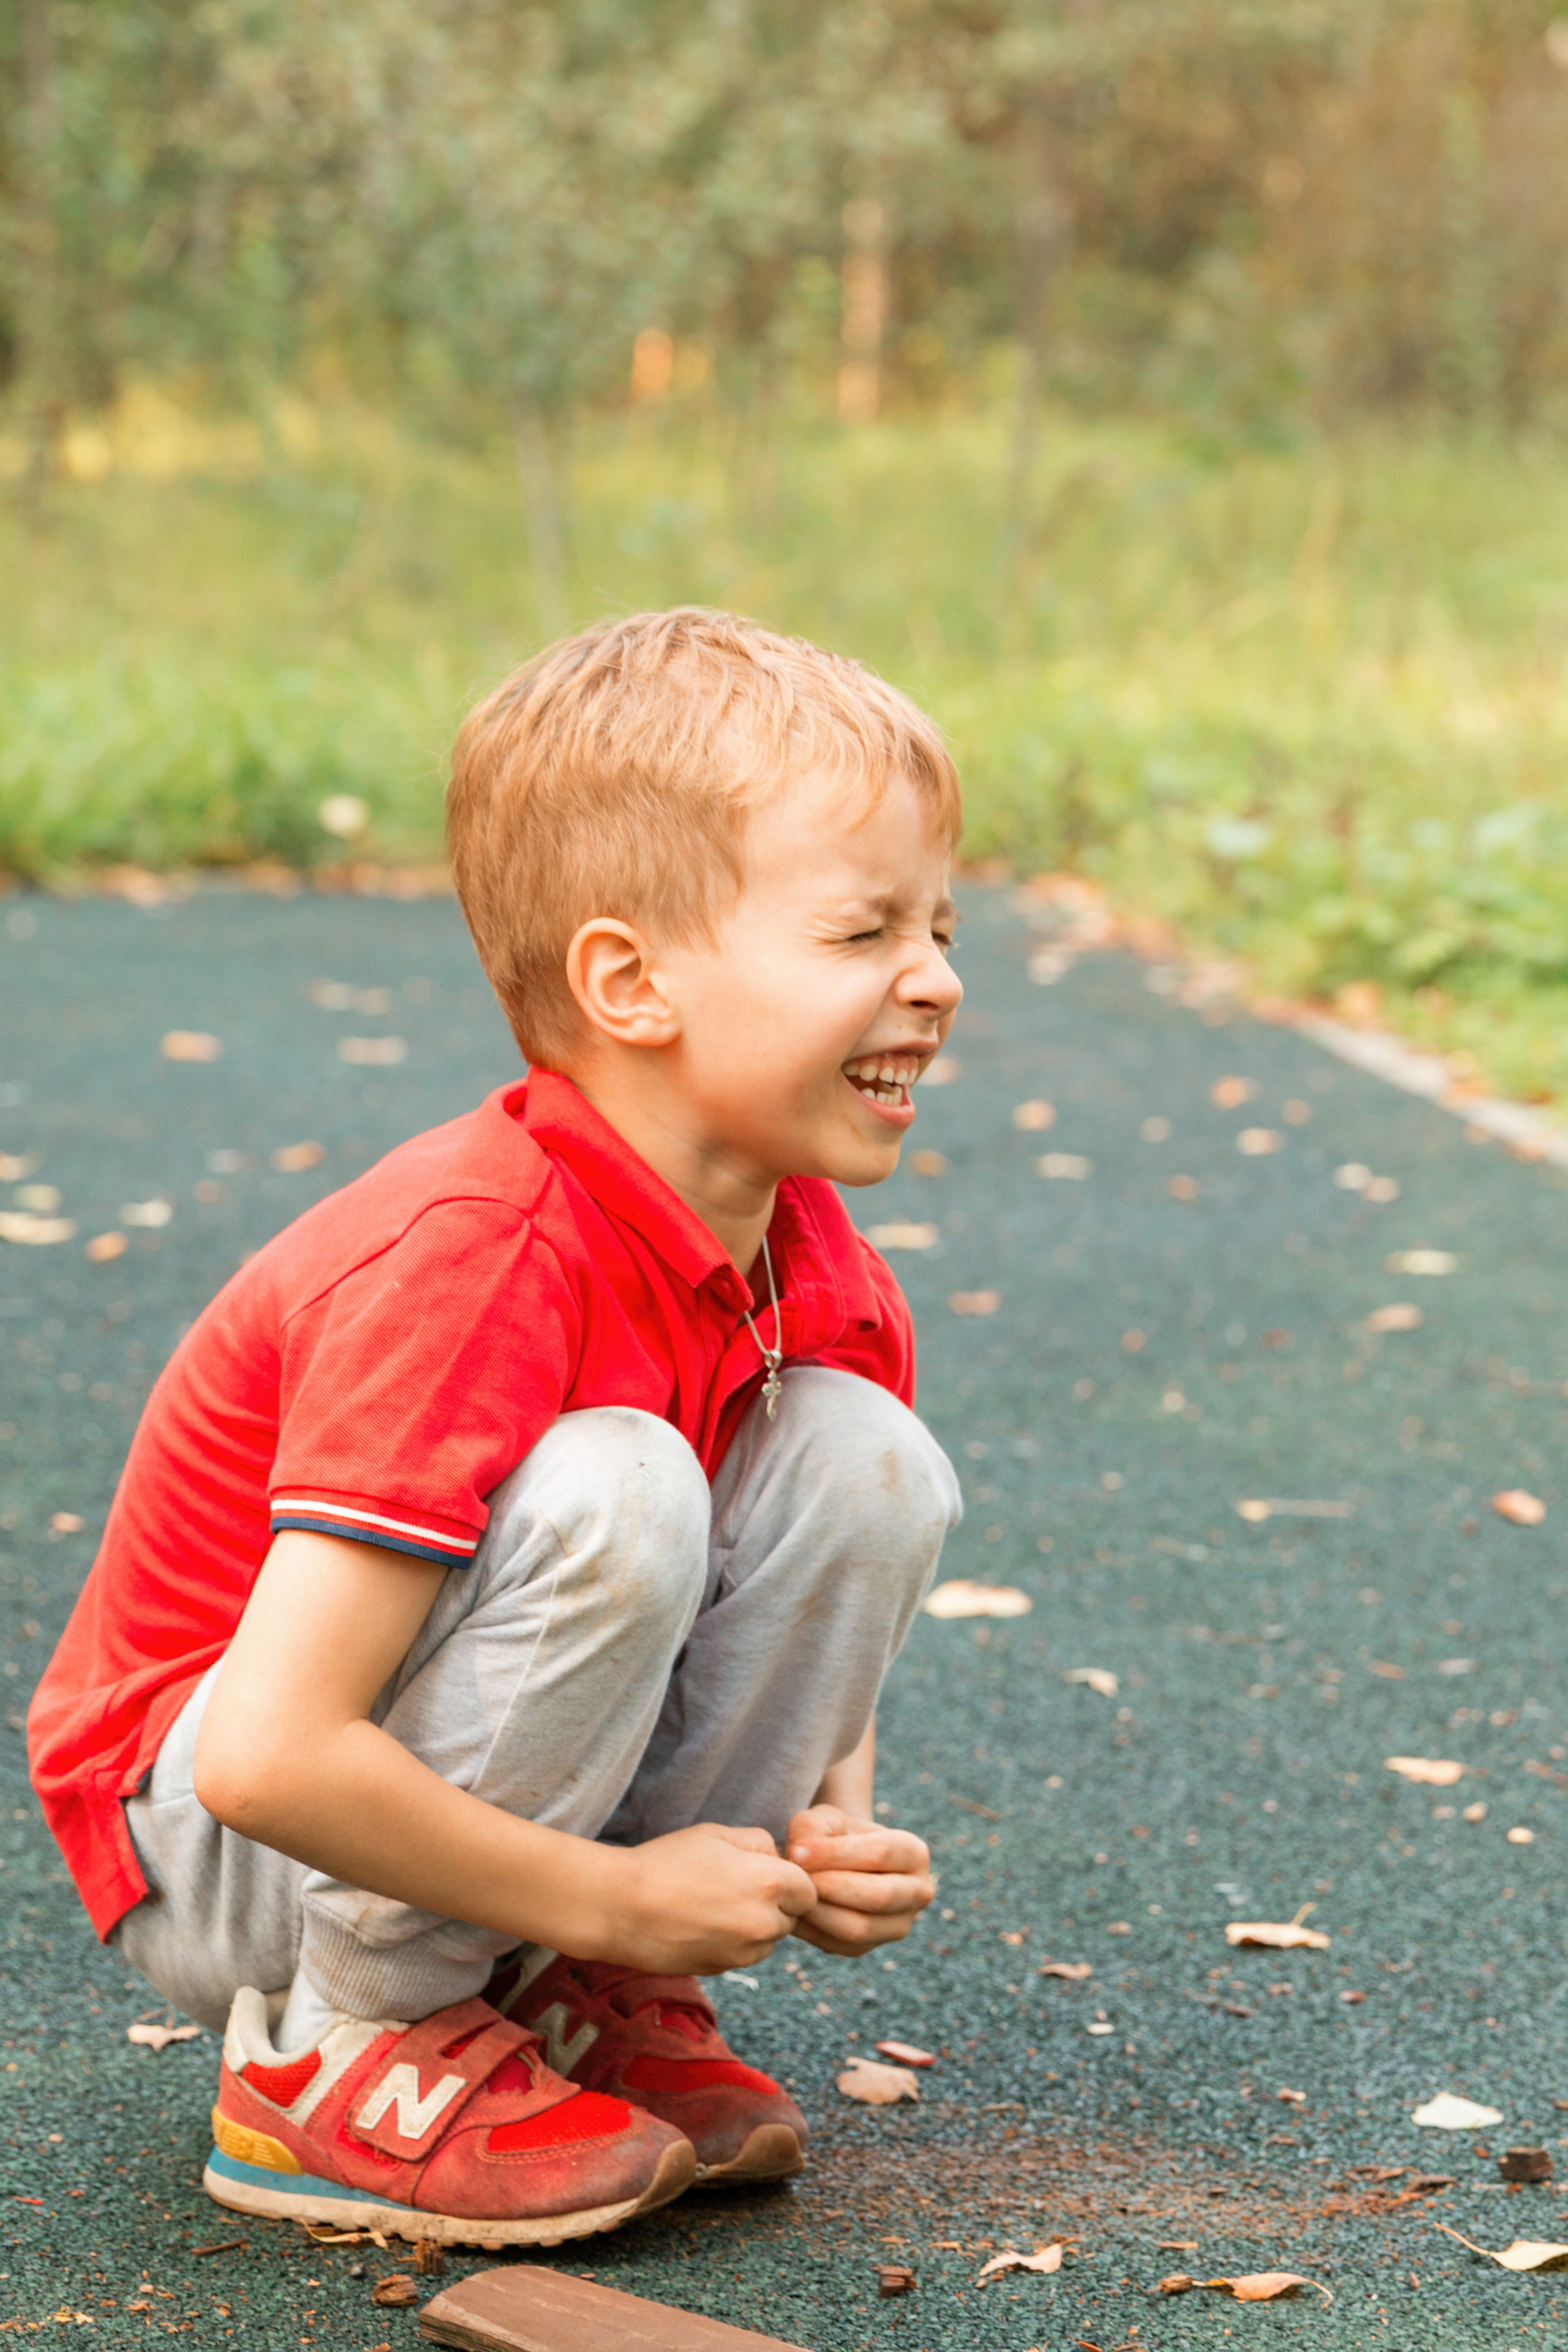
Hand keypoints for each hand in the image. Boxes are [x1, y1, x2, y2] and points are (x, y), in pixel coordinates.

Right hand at [598, 1824, 817, 1975]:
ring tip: (714, 1905)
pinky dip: (732, 1943)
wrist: (620, 1908)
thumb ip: (757, 1842)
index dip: (791, 1880)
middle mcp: (763, 1923)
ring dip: (755, 1926)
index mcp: (769, 1884)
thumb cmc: (666, 1862)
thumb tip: (776, 1857)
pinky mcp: (721, 1970)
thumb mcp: (716, 1834)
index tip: (767, 1872)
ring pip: (767, 1940)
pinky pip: (742, 1955)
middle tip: (736, 1886)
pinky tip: (701, 1923)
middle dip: (774, 1904)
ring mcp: (742, 1953)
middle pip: (791, 1918)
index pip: (809, 1891)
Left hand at [784, 1803, 933, 1957]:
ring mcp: (898, 1926)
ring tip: (793, 1894)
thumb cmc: (835, 1835)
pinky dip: (813, 1931)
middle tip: (795, 1877)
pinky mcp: (871, 1947)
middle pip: (878, 1896)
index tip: (797, 1851)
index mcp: (914, 1853)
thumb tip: (798, 1855)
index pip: (880, 1853)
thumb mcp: (826, 1818)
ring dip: (819, 1912)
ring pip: (859, 1929)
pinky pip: (840, 1946)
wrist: (840, 1864)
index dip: (836, 1853)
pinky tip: (793, 1911)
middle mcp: (918, 1893)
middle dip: (830, 1887)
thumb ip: (812, 1827)